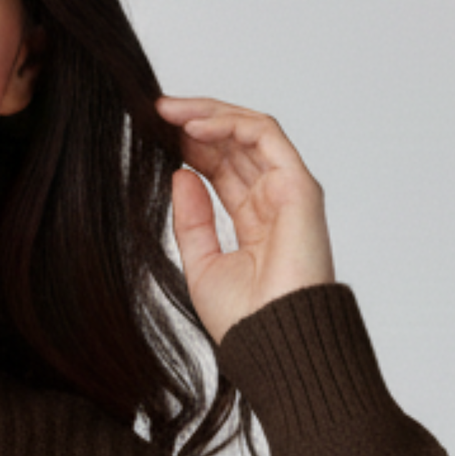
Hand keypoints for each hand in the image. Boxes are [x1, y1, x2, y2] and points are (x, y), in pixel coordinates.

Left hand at [157, 95, 335, 348]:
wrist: (274, 343)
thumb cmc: (245, 321)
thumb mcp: (201, 263)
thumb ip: (191, 219)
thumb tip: (180, 175)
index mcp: (254, 220)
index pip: (223, 167)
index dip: (192, 145)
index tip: (155, 133)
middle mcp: (275, 200)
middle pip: (235, 143)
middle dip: (196, 121)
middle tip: (158, 111)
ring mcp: (289, 190)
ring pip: (251, 130)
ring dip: (209, 114)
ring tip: (170, 112)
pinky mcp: (299, 185)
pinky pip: (265, 136)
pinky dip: (230, 123)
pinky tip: (194, 126)